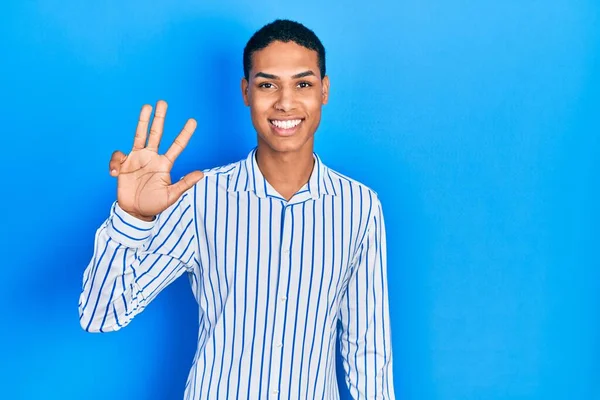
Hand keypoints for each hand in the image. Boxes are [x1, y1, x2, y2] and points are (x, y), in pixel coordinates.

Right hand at [108, 100, 203, 220]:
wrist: (135, 212)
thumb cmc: (154, 204)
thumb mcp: (171, 196)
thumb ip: (184, 184)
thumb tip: (201, 174)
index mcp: (164, 164)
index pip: (177, 146)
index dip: (184, 134)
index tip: (193, 121)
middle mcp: (151, 157)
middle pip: (156, 133)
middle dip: (160, 118)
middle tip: (162, 102)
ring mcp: (137, 159)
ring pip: (139, 135)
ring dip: (143, 121)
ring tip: (146, 107)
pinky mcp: (123, 164)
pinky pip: (118, 156)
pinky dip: (115, 161)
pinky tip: (114, 173)